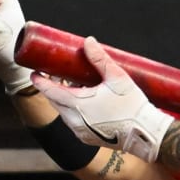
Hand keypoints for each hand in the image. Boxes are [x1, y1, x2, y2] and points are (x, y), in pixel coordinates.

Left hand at [32, 36, 173, 161]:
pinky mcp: (86, 138)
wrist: (144, 133)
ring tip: (75, 85)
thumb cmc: (132, 105)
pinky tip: (84, 102)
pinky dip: (73, 111)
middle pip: (55, 101)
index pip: (50, 91)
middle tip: (56, 74)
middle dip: (53, 87)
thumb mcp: (117, 78)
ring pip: (64, 112)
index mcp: (77, 105)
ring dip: (64, 99)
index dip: (40, 81)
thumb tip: (88, 41)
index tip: (34, 72)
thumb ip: (100, 59)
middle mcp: (74, 120)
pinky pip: (73, 122)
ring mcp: (79, 131)